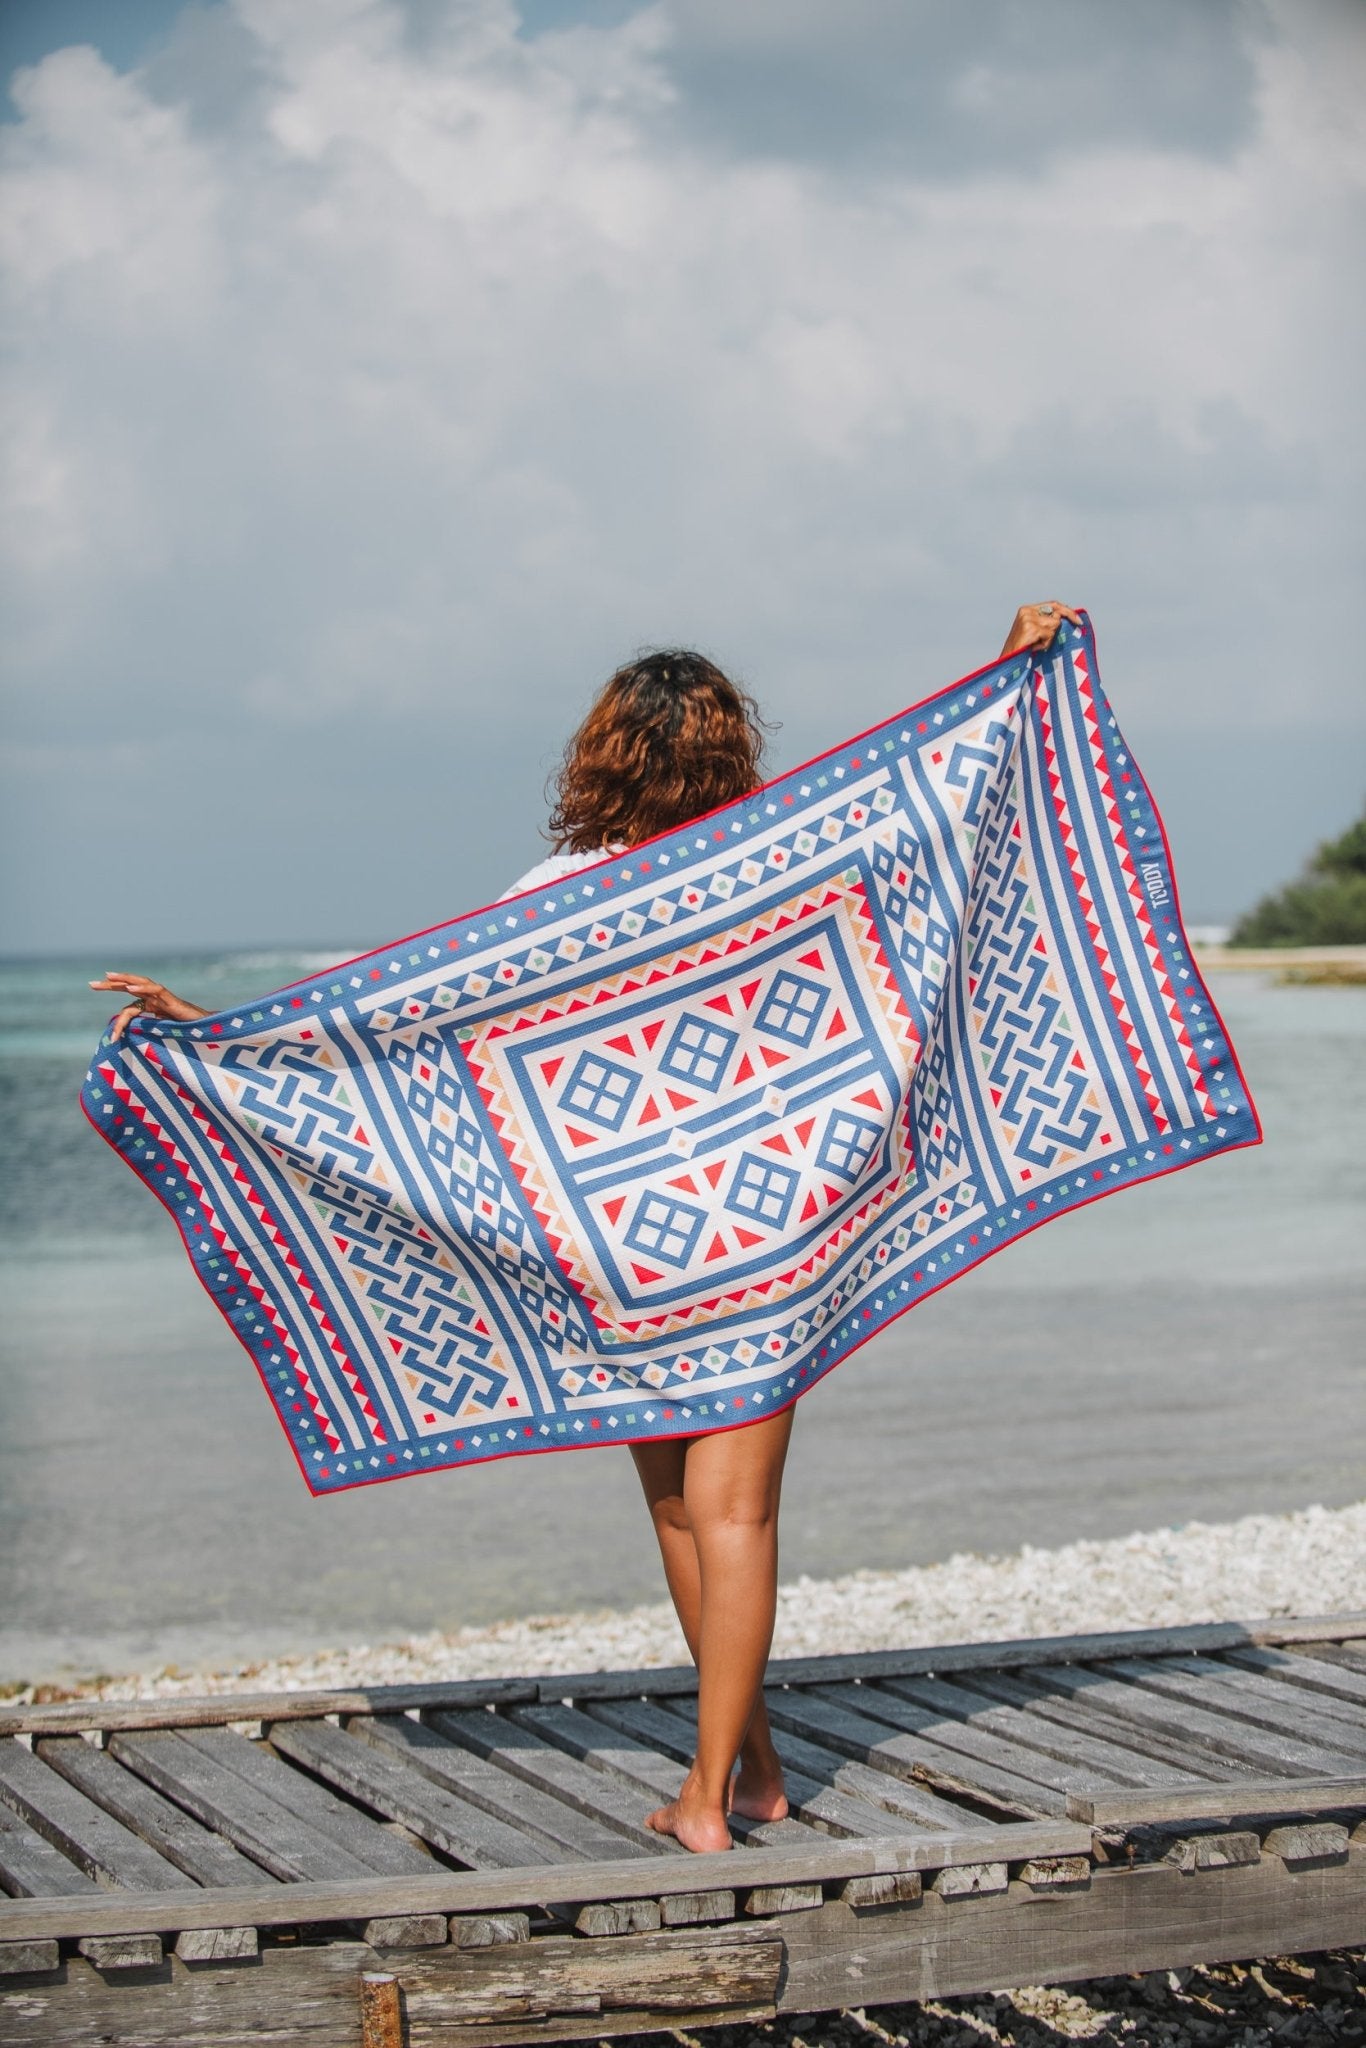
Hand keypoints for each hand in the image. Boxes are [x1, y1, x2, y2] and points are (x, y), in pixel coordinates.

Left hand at [88, 971, 209, 1041]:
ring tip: (107, 977)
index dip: (119, 1020)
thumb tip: (134, 1049)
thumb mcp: (164, 1039)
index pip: (130, 1007)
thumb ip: (150, 1037)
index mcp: (154, 1009)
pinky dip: (143, 986)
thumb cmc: (191, 1038)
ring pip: (141, 983)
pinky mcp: (173, 1001)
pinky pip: (156, 990)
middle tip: (91, 984)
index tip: (111, 1037)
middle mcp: (158, 1000)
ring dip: (123, 979)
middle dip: (111, 985)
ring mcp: (165, 999)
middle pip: (130, 988)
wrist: (211, 1036)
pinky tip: (130, 987)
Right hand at [999, 600, 1081, 658]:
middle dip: (1057, 628)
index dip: (1067, 611)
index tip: (1078, 620)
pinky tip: (1034, 648)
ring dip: (1049, 639)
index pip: (1053, 604)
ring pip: (1054, 625)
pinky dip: (1045, 644)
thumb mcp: (1034, 632)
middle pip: (1056, 614)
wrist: (1008, 661)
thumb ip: (1045, 622)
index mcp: (1026, 609)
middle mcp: (1027, 611)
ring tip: (1036, 645)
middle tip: (1057, 635)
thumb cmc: (1021, 649)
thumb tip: (1064, 617)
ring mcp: (1028, 619)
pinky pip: (1050, 634)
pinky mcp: (1031, 628)